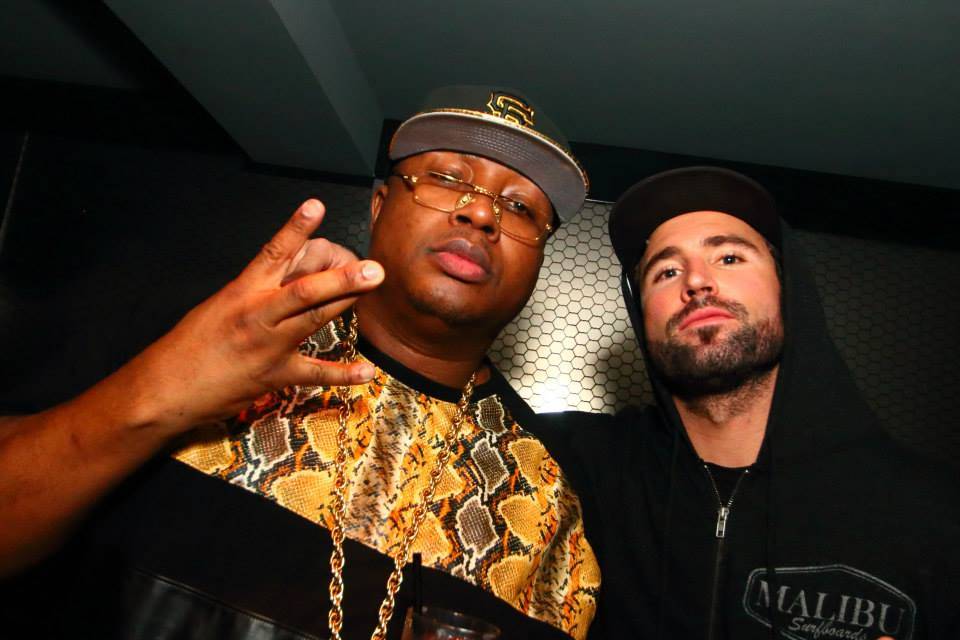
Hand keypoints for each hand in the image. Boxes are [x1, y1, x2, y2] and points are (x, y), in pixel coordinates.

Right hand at [136, 199, 382, 430]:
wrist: (165, 387)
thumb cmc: (191, 345)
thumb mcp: (220, 305)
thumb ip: (256, 291)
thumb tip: (290, 273)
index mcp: (241, 292)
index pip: (272, 253)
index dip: (295, 228)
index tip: (316, 206)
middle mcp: (257, 315)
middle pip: (304, 290)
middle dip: (340, 276)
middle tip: (372, 266)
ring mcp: (267, 346)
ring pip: (313, 320)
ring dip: (346, 301)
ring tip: (374, 285)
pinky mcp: (274, 375)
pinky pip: (314, 373)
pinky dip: (342, 374)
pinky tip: (366, 372)